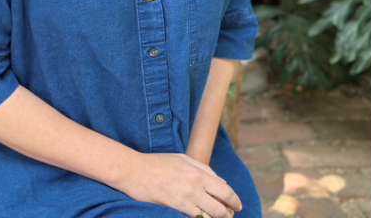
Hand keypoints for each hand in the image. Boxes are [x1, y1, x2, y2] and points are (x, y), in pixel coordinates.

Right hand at [117, 153, 241, 217]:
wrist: (133, 170)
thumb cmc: (156, 163)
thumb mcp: (182, 159)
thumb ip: (204, 169)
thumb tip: (221, 182)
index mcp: (199, 172)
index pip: (226, 190)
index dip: (235, 201)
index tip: (237, 207)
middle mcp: (195, 186)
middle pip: (221, 207)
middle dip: (228, 215)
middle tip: (227, 217)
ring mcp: (186, 198)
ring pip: (211, 216)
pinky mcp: (176, 207)